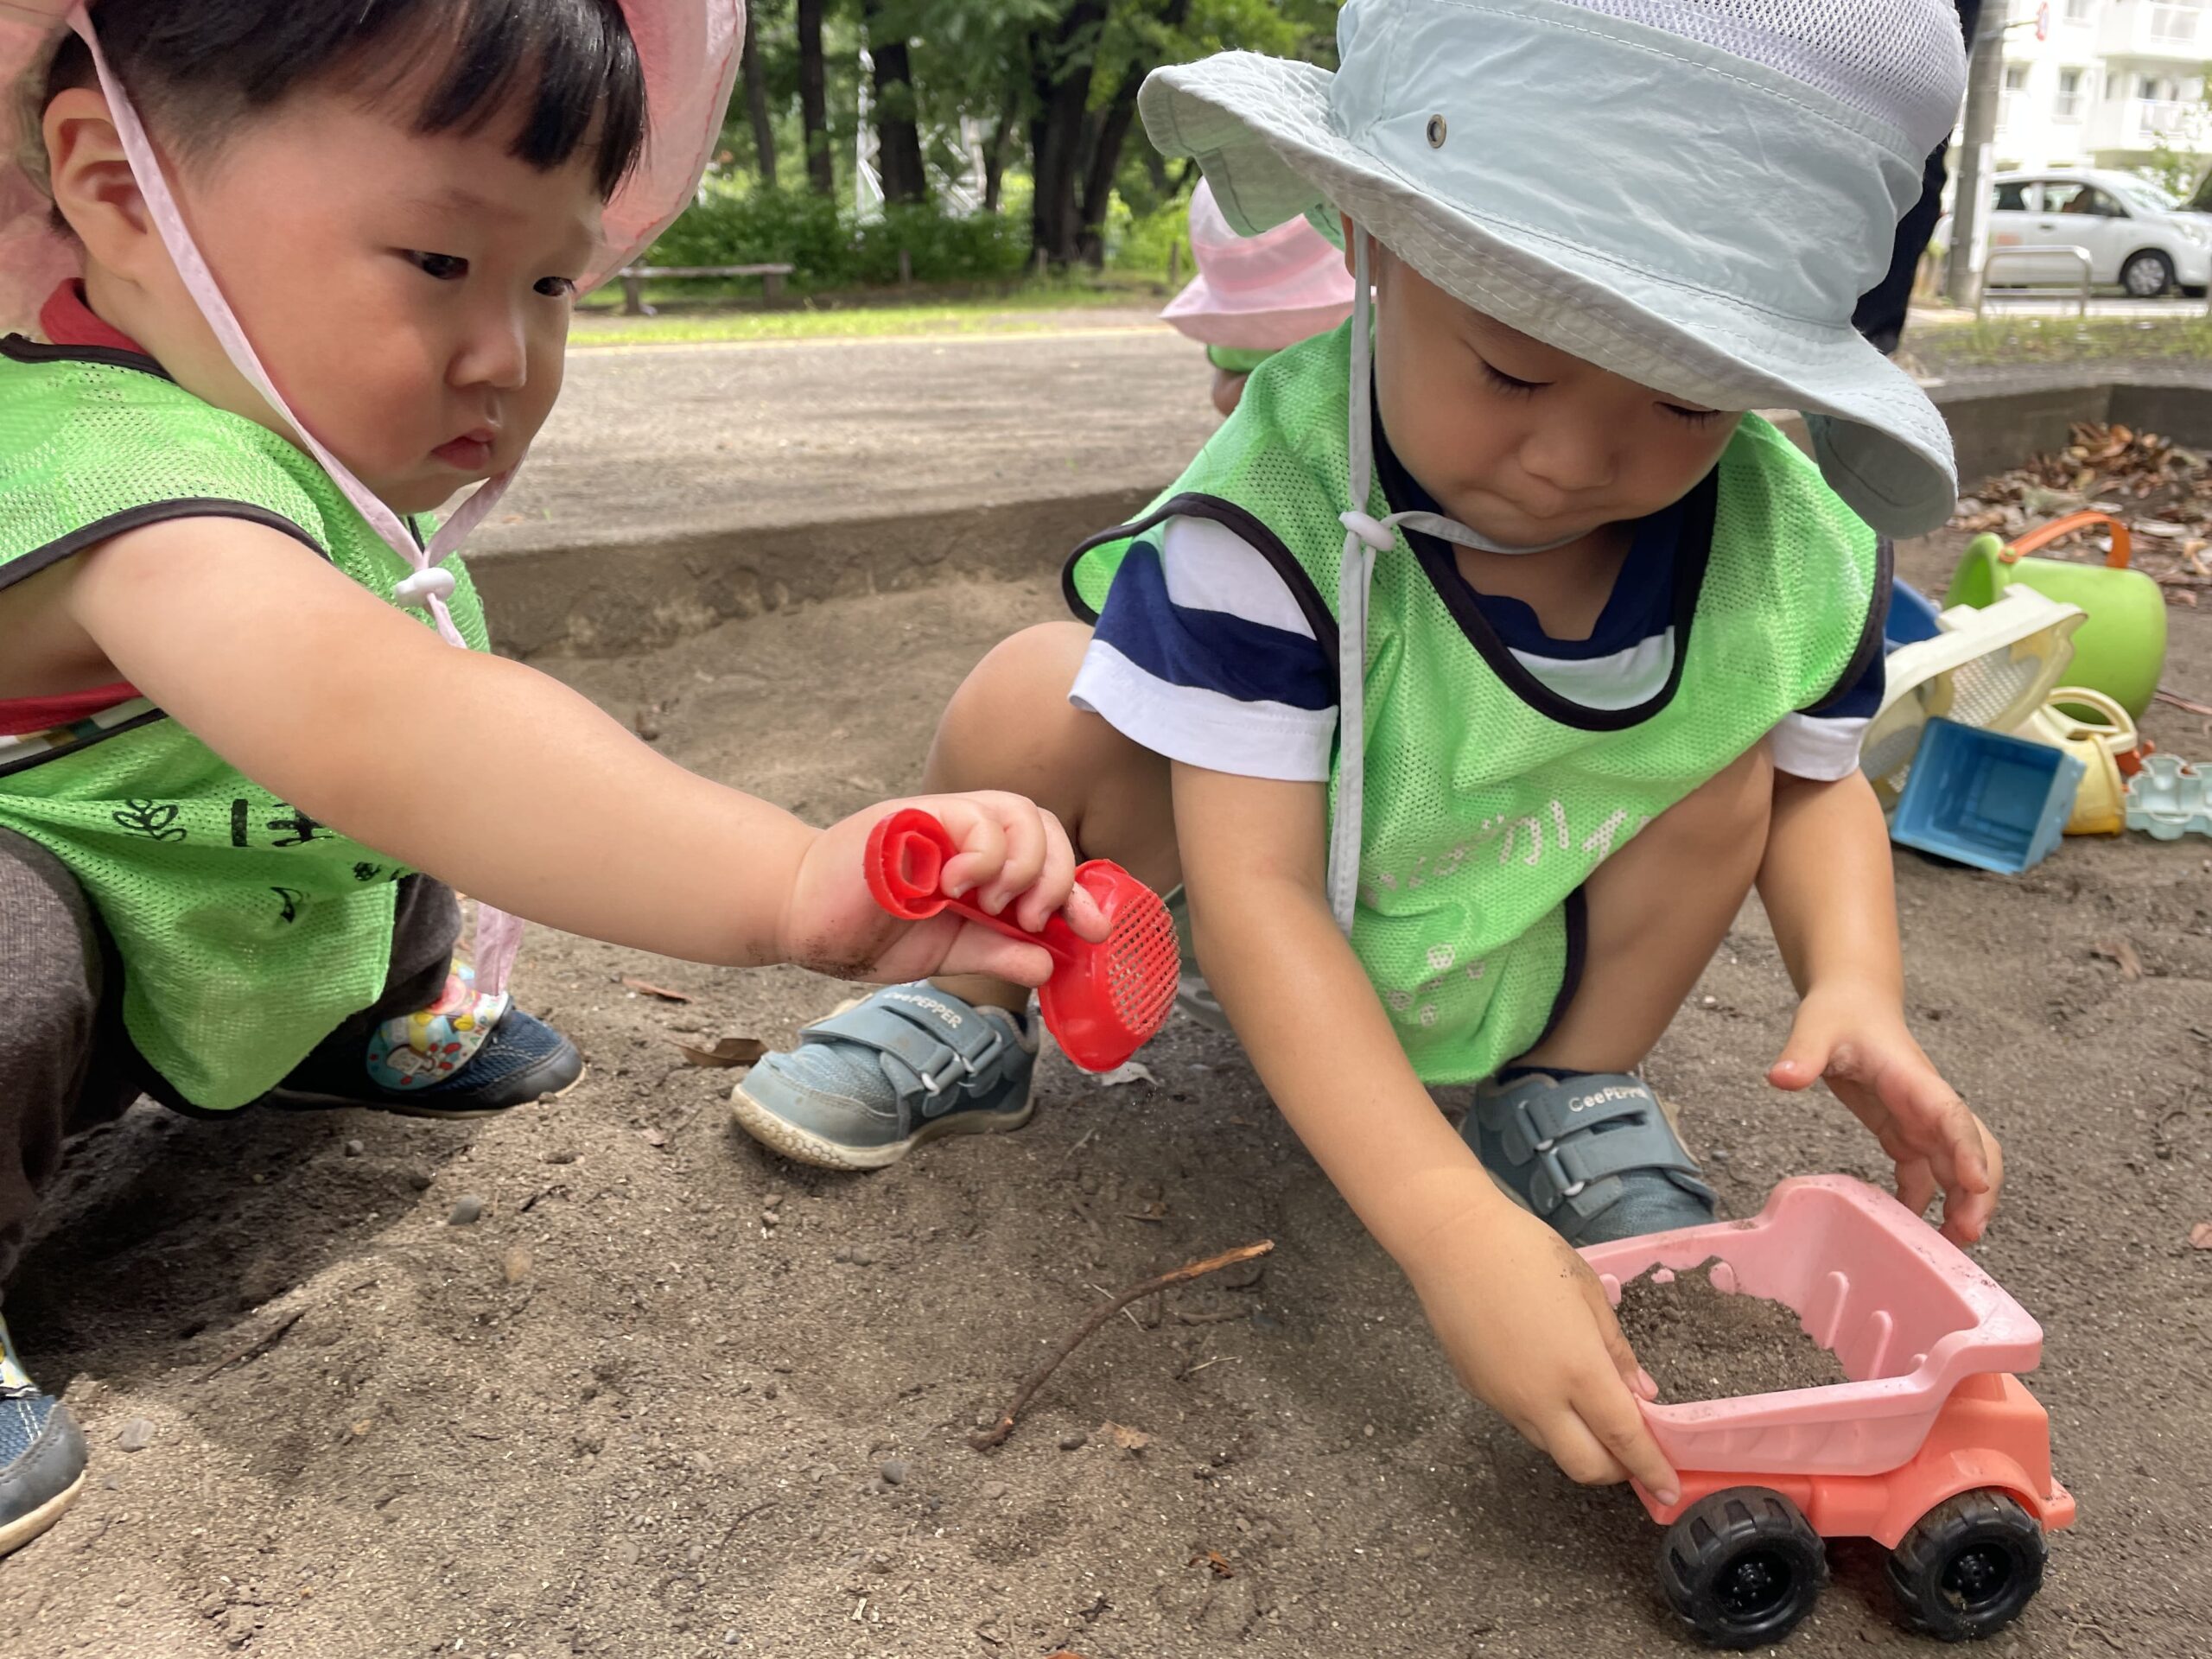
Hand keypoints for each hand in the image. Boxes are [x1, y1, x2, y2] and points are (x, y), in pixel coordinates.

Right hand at [777, 792, 1108, 985]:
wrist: (800, 917)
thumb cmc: (868, 928)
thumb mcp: (947, 952)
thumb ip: (996, 952)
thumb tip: (1048, 965)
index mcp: (981, 864)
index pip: (1048, 857)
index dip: (1079, 890)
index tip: (1093, 929)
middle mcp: (969, 834)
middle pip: (1044, 826)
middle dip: (1057, 878)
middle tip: (1032, 920)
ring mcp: (943, 819)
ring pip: (1018, 812)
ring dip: (1022, 865)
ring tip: (994, 905)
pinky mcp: (915, 815)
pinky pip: (973, 817)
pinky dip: (982, 856)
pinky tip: (954, 888)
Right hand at [1403, 1184, 1679, 1501]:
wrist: (1451, 1240)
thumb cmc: (1527, 1253)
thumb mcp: (1587, 1291)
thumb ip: (1617, 1349)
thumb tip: (1641, 1394)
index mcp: (1579, 1370)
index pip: (1625, 1440)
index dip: (1652, 1469)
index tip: (1671, 1490)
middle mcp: (1541, 1399)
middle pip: (1586, 1466)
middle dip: (1617, 1470)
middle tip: (1631, 1448)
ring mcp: (1505, 1401)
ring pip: (1552, 1447)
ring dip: (1580, 1443)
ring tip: (1588, 1408)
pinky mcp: (1479, 1392)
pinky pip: (1522, 1421)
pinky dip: (1547, 1418)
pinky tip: (1544, 1378)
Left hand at [1769, 983, 2001, 1244]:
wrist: (1851, 1006)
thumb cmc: (1839, 1014)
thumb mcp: (1816, 1028)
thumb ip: (1803, 1053)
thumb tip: (1782, 1077)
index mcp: (1914, 1080)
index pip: (1952, 1117)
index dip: (1968, 1150)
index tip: (1977, 1185)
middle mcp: (1928, 1104)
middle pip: (1973, 1149)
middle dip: (1979, 1191)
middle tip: (1966, 1233)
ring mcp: (1920, 1122)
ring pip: (1956, 1168)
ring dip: (1960, 1203)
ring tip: (1947, 1245)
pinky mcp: (1905, 1134)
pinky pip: (1924, 1175)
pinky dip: (1924, 1202)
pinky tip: (1911, 1230)